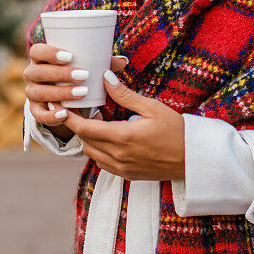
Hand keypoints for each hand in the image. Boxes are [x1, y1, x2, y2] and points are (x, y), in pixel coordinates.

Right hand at [23, 44, 128, 139]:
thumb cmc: (75, 71)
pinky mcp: (35, 110)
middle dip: (60, 74)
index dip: (50, 52)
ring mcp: (32, 92)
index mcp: (41, 58)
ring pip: (39, 93)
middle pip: (38, 72)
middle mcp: (32, 74)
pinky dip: (50, 115)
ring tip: (81, 93)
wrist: (61, 94)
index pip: (37, 51)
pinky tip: (64, 113)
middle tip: (83, 75)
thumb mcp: (85, 65)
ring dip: (59, 93)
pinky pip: (38, 114)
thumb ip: (101, 62)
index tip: (70, 56)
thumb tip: (123, 61)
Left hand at [57, 71, 184, 180]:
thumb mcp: (152, 107)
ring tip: (103, 122)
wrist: (193, 159)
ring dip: (90, 138)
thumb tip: (105, 78)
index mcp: (123, 137)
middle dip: (80, 125)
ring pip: (92, 153)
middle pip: (84, 141)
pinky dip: (100, 150)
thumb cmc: (176, 130)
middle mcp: (118, 156)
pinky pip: (103, 163)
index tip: (61, 106)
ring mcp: (122, 168)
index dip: (68, 118)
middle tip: (90, 109)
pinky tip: (112, 137)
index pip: (84, 129)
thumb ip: (125, 94)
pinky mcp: (127, 175)